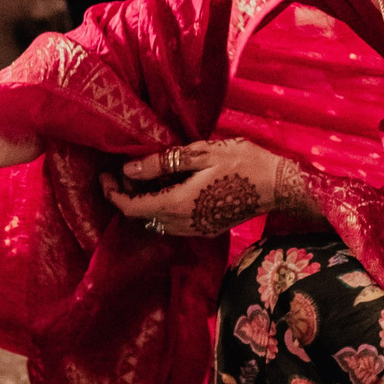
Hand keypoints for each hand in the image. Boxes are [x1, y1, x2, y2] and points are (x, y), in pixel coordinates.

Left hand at [102, 138, 287, 236]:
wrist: (280, 185)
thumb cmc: (243, 162)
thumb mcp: (201, 154)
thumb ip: (163, 164)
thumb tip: (129, 169)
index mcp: (178, 204)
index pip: (132, 208)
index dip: (112, 193)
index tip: (104, 175)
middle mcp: (183, 223)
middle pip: (141, 216)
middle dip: (126, 196)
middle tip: (121, 171)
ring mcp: (196, 229)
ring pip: (156, 221)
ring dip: (143, 202)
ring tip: (141, 177)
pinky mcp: (206, 228)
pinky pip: (172, 223)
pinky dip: (160, 207)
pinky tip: (165, 187)